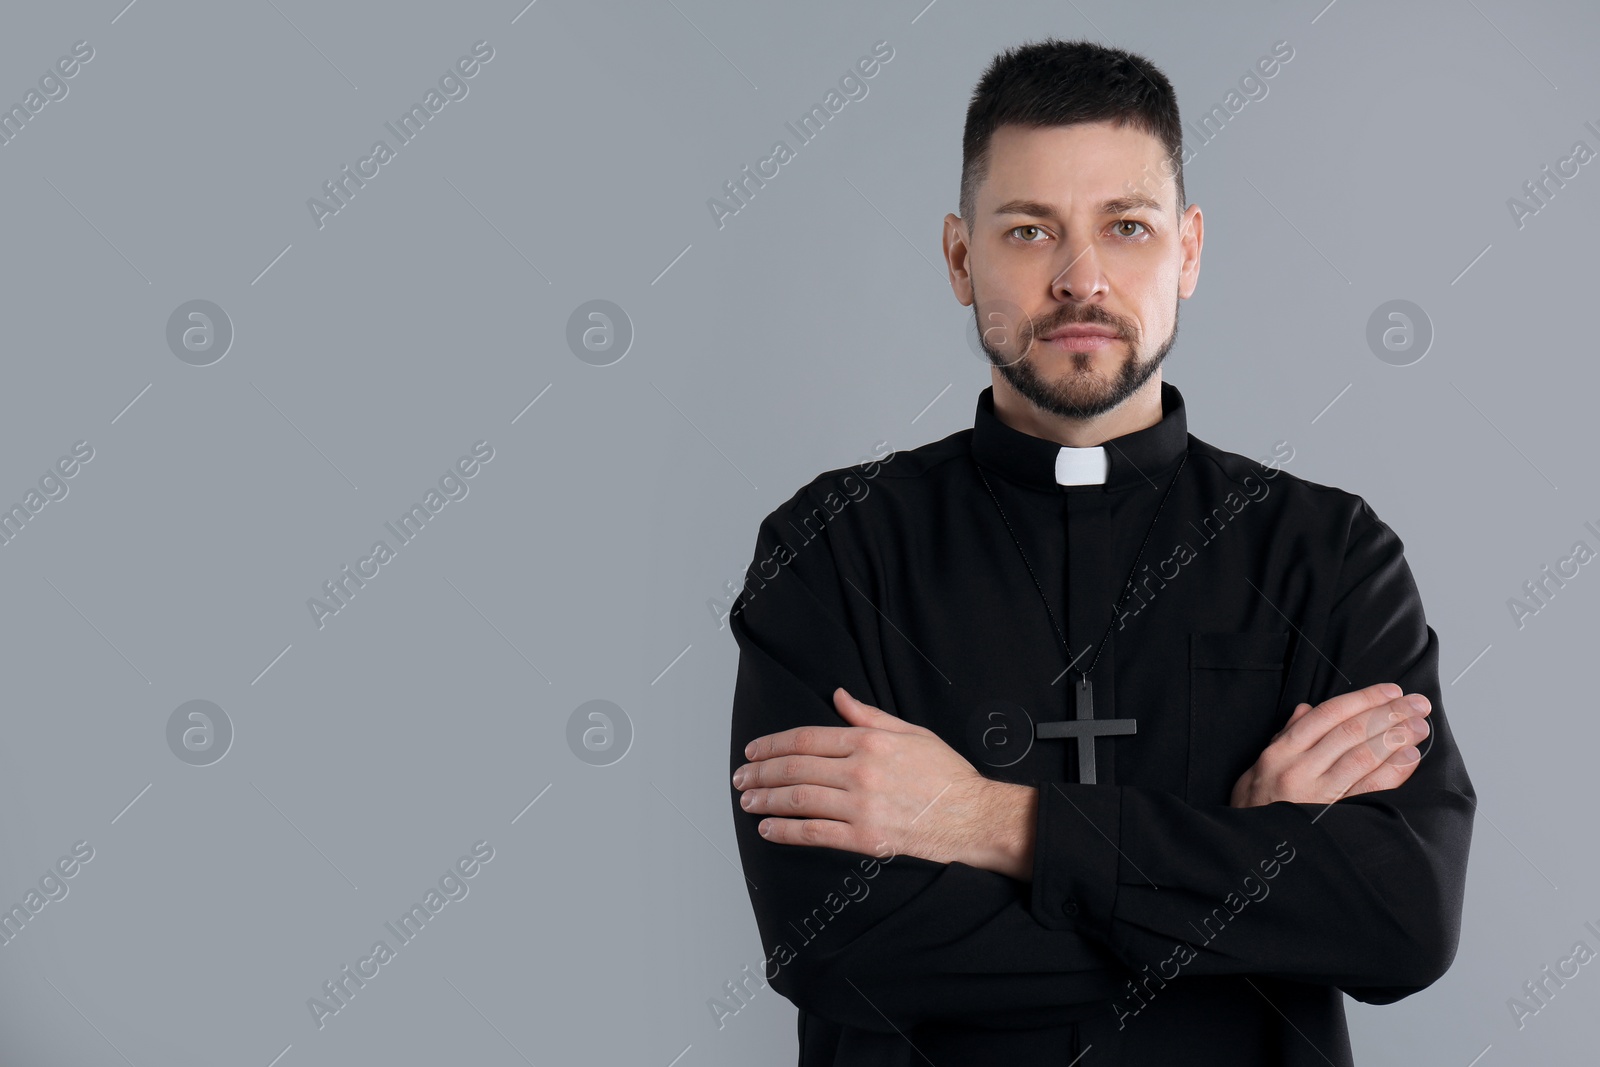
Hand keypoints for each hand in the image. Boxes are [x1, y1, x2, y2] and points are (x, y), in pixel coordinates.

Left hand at [733, 688, 1026, 873]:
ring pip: (799, 800)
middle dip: (761, 772)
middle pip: (795, 768)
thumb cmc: (946, 775)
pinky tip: (768, 829)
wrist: (974, 817)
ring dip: (766, 799)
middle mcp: (861, 771)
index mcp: (869, 741)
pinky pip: (815, 833)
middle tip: (741, 777)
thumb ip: (869, 716)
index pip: (806, 739)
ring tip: (747, 800)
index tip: (753, 751)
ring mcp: (862, 806)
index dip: (773, 745)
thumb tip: (839, 696)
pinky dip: (786, 830)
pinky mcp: (866, 838)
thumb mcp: (911, 732)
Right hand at [1230, 682, 1430, 807]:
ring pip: (1361, 756)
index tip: (1391, 691)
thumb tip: (1306, 709)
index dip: (1363, 699)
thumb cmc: (1257, 803)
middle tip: (1417, 704)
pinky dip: (1391, 771)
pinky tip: (1409, 757)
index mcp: (1281, 750)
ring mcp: (1316, 793)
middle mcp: (1298, 768)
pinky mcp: (1332, 817)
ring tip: (1419, 726)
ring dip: (1395, 738)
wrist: (1247, 848)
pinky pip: (1367, 789)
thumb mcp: (1260, 764)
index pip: (1328, 714)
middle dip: (1388, 713)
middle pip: (1350, 732)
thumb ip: (1286, 735)